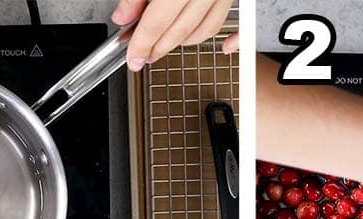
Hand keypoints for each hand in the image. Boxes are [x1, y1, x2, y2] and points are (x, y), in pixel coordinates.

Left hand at [112, 0, 236, 69]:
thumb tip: (123, 17)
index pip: (157, 22)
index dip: (142, 44)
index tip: (133, 58)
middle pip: (180, 31)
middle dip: (159, 48)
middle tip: (144, 55)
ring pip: (205, 31)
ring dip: (184, 43)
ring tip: (166, 44)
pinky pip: (239, 25)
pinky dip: (232, 41)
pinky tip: (224, 49)